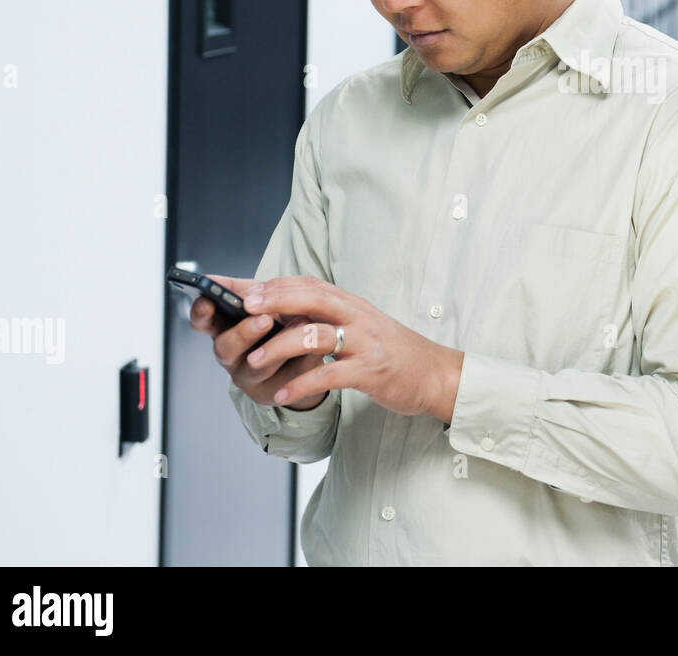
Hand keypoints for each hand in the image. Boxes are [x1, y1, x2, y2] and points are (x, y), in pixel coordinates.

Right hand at [189, 273, 327, 409]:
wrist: (306, 354)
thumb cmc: (278, 323)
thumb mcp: (261, 303)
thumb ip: (241, 291)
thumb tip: (213, 278)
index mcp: (225, 329)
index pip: (203, 322)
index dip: (201, 313)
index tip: (207, 302)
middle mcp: (232, 356)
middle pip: (225, 349)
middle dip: (244, 333)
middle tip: (264, 319)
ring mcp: (251, 377)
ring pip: (258, 367)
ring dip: (278, 347)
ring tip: (301, 325)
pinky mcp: (274, 392)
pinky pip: (288, 378)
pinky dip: (303, 360)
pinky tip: (315, 347)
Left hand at [242, 275, 462, 422]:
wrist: (434, 374)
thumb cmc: (391, 350)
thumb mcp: (361, 324)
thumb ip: (329, 316)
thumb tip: (286, 310)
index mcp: (352, 304)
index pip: (310, 284)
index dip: (276, 285)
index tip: (245, 289)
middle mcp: (358, 317)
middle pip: (312, 298)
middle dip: (275, 301)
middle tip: (244, 310)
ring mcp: (365, 343)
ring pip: (315, 336)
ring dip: (279, 348)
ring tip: (253, 362)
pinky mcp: (370, 371)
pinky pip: (329, 375)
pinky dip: (302, 384)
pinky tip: (282, 393)